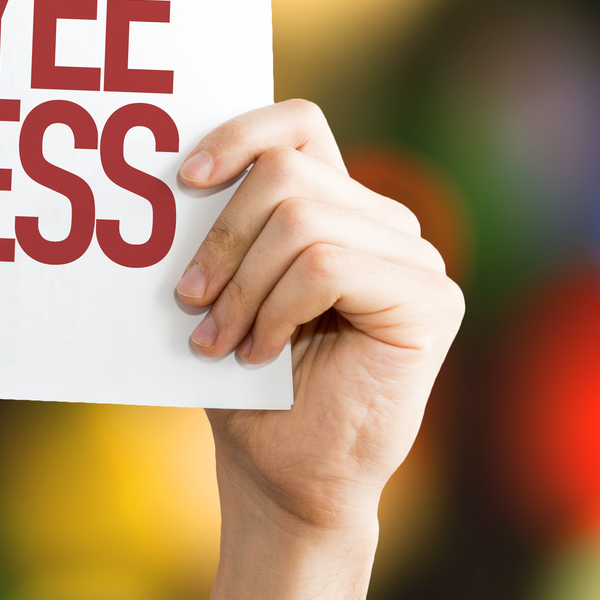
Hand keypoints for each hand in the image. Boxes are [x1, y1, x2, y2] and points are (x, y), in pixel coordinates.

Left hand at [175, 100, 463, 533]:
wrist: (280, 474)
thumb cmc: (242, 382)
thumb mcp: (218, 289)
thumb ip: (217, 229)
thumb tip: (168, 171)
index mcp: (336, 205)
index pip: (297, 125)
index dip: (239, 134)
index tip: (186, 179)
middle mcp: (383, 222)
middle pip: (285, 176)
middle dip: (221, 239)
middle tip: (189, 300)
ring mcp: (415, 258)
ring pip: (301, 222)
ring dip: (243, 285)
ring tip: (220, 338)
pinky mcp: (431, 300)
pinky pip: (328, 266)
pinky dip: (277, 310)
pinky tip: (262, 351)